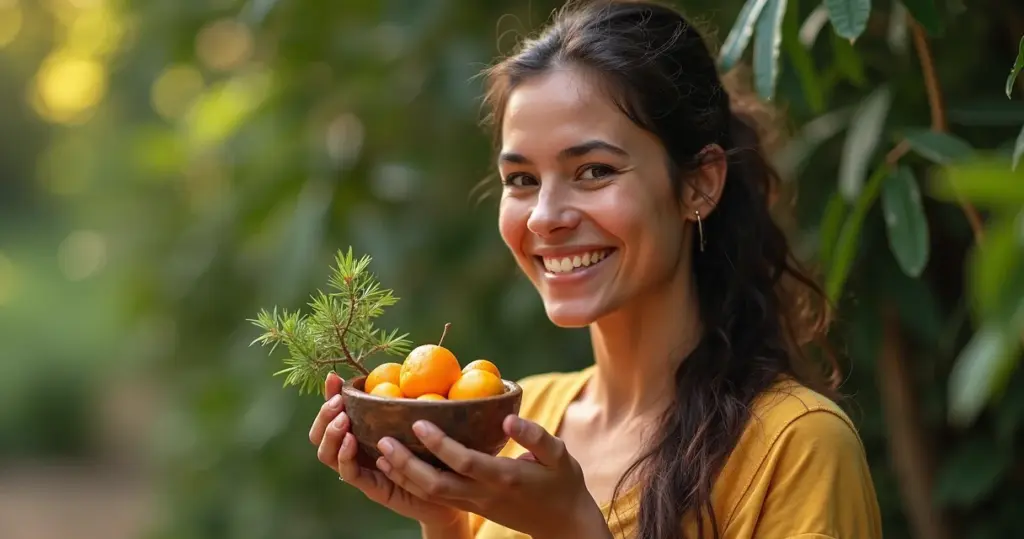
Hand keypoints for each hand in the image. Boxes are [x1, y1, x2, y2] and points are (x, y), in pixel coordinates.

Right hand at [309, 372, 465, 530]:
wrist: (449, 486)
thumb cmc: (432, 448)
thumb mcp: (415, 417)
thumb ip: (402, 397)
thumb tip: (400, 365)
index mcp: (359, 432)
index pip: (332, 413)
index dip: (328, 396)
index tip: (334, 378)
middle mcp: (353, 450)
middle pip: (319, 434)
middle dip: (324, 415)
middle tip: (338, 402)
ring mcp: (359, 469)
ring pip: (327, 454)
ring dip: (330, 434)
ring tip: (343, 420)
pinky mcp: (370, 486)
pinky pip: (349, 473)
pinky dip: (345, 456)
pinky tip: (351, 440)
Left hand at [373, 415, 610, 538]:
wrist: (563, 524)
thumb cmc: (563, 483)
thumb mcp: (559, 455)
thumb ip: (535, 435)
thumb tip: (507, 417)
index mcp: (503, 478)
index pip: (464, 462)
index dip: (439, 444)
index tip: (418, 421)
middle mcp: (484, 494)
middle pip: (436, 484)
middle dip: (406, 464)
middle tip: (384, 440)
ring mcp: (476, 504)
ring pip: (431, 494)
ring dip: (404, 475)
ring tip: (381, 451)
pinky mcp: (472, 506)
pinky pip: (436, 497)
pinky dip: (413, 482)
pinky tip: (398, 466)